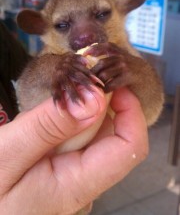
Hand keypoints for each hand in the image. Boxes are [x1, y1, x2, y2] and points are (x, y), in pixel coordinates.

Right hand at [0, 87, 147, 214]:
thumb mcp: (9, 152)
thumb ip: (51, 126)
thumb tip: (95, 99)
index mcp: (76, 185)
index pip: (129, 148)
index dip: (131, 111)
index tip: (111, 83)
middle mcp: (83, 185)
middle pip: (112, 136)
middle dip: (97, 105)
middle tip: (70, 84)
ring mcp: (73, 179)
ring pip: (93, 136)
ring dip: (78, 113)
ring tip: (46, 110)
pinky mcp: (62, 172)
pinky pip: (76, 141)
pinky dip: (66, 123)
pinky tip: (42, 124)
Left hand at [85, 42, 142, 91]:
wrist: (148, 78)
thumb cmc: (130, 69)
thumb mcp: (122, 58)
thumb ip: (110, 57)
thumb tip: (91, 58)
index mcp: (119, 52)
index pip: (106, 46)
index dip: (95, 49)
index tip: (85, 54)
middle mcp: (122, 57)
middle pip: (102, 63)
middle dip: (92, 72)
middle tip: (87, 79)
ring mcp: (125, 67)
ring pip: (105, 74)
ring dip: (97, 82)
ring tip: (94, 86)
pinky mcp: (128, 77)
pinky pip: (112, 83)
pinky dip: (106, 88)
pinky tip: (104, 91)